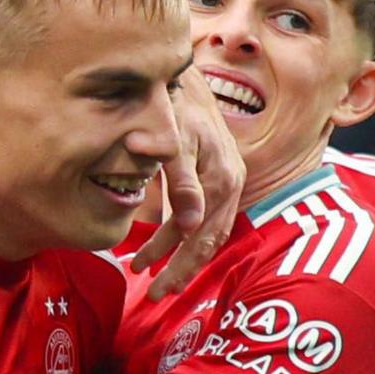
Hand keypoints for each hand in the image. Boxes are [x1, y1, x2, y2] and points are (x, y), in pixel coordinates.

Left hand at [133, 78, 246, 289]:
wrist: (185, 79)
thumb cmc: (174, 107)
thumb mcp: (175, 142)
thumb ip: (182, 183)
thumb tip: (189, 225)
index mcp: (220, 180)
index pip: (196, 235)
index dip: (172, 260)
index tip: (143, 275)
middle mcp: (231, 183)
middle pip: (208, 241)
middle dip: (181, 270)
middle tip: (155, 294)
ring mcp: (230, 179)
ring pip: (211, 232)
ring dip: (186, 258)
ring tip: (158, 277)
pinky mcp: (223, 175)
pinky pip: (212, 218)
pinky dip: (192, 238)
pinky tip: (171, 247)